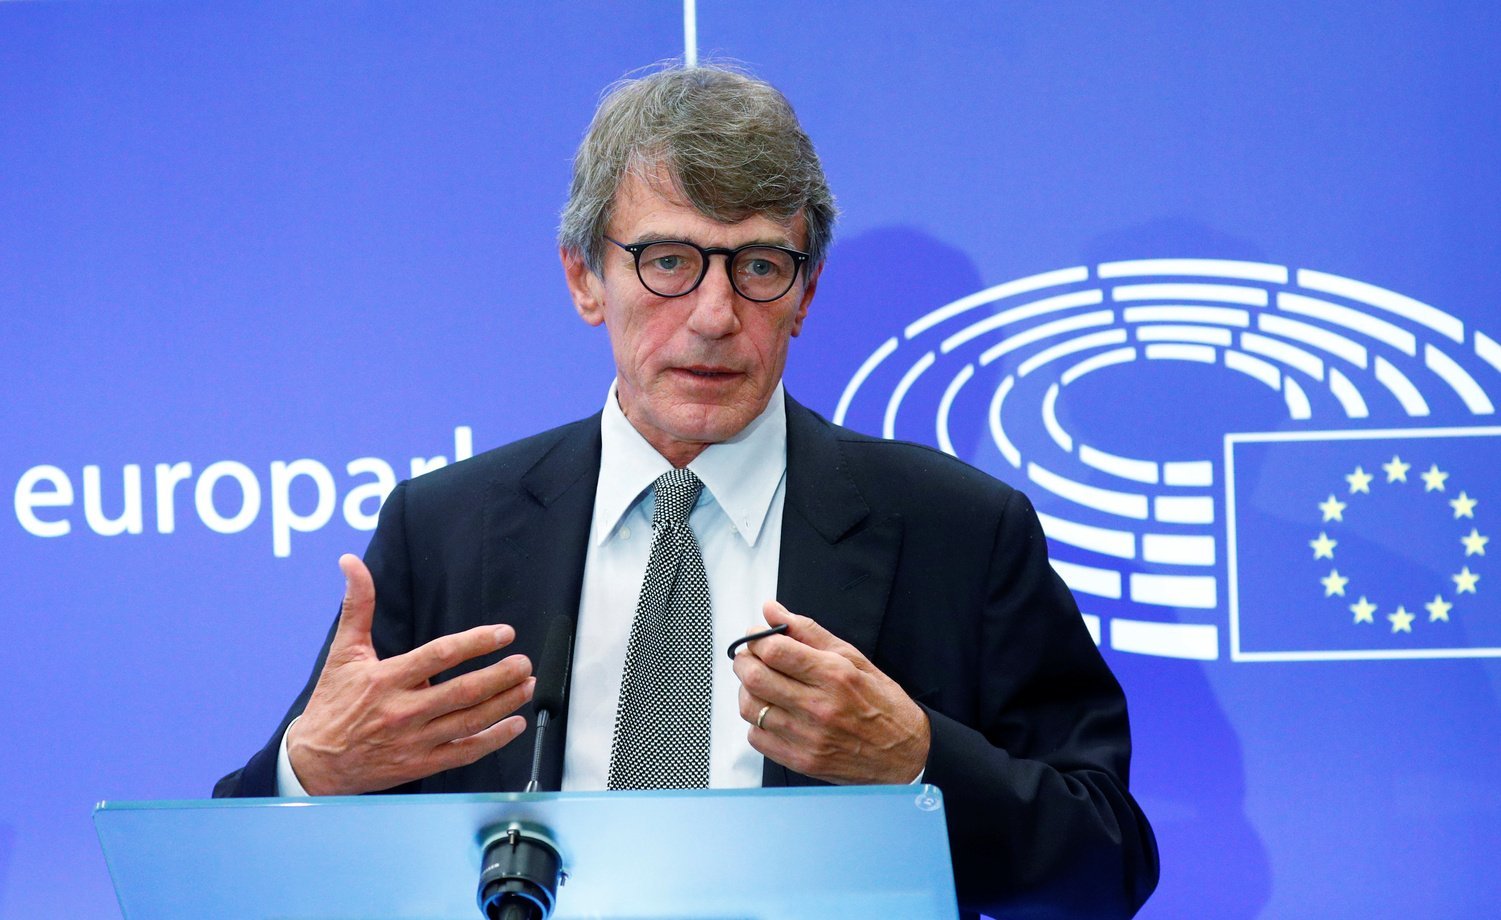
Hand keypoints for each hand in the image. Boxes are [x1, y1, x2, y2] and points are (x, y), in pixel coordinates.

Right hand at [285, 554, 534, 794]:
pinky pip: (465, 752)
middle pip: (463, 691)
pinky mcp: (420, 764)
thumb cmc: (332, 704)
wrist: (315, 763)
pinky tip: (515, 724)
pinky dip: (495, 739)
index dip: (476, 642)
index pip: (440, 655)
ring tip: (527, 686)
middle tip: (524, 662)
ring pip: (470, 721)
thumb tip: (351, 562)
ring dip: (505, 703)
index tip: (504, 634)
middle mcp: (403, 712)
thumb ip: (357, 605)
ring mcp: (414, 741)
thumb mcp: (343, 652)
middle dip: (501, 675)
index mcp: (386, 679)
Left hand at [732, 600, 929, 784]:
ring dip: (748, 691)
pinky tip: (774, 713)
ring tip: (762, 685)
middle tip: (750, 657)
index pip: (775, 650)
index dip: (757, 638)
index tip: (757, 637)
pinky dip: (757, 722)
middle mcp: (819, 707)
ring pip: (750, 708)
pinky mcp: (801, 761)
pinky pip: (757, 738)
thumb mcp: (854, 658)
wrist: (905, 754)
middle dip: (744, 660)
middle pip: (755, 678)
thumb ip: (809, 631)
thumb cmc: (884, 705)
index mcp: (834, 675)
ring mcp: (808, 737)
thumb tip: (773, 611)